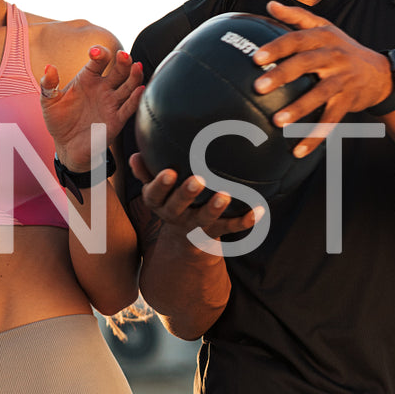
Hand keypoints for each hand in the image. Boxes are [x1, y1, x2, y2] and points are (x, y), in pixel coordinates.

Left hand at [41, 46, 144, 170]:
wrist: (66, 147)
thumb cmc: (59, 121)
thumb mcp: (49, 102)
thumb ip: (49, 84)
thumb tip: (49, 67)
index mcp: (88, 79)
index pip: (99, 61)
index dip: (99, 54)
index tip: (94, 52)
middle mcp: (103, 88)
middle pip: (119, 70)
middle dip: (123, 61)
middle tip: (123, 55)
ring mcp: (111, 103)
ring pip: (128, 86)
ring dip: (134, 76)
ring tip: (137, 66)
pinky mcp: (116, 120)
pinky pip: (129, 108)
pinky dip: (136, 100)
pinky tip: (140, 91)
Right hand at [129, 154, 262, 241]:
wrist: (185, 238)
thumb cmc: (170, 200)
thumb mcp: (155, 190)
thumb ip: (145, 172)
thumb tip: (134, 154)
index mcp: (159, 204)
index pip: (154, 195)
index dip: (160, 185)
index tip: (169, 172)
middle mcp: (175, 216)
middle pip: (178, 208)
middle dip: (187, 194)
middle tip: (198, 180)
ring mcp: (196, 226)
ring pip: (205, 220)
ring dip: (215, 209)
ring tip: (225, 195)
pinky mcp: (215, 232)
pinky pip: (231, 228)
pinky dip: (246, 220)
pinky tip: (260, 209)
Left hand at [252, 0, 393, 156]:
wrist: (380, 74)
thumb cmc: (343, 49)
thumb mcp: (325, 28)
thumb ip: (297, 16)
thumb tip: (270, 3)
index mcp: (324, 37)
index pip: (296, 39)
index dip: (276, 47)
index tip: (256, 58)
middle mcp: (334, 56)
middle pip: (305, 64)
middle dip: (282, 75)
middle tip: (259, 87)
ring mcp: (343, 80)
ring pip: (320, 95)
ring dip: (299, 109)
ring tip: (277, 121)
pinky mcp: (349, 101)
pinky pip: (331, 120)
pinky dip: (315, 136)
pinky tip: (298, 150)